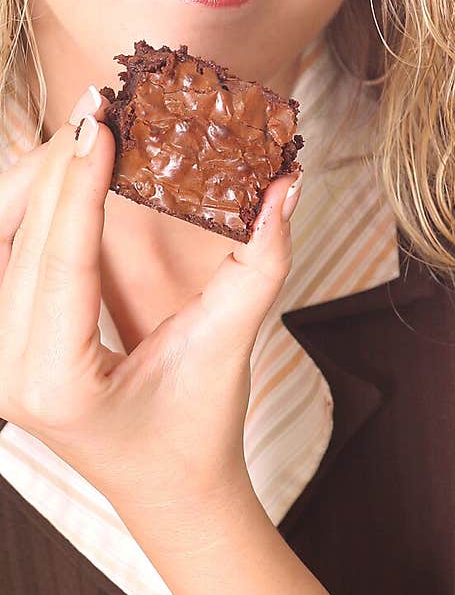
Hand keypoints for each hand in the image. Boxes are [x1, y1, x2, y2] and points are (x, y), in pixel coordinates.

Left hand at [0, 86, 303, 530]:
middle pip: (12, 242)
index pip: (57, 263)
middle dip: (55, 167)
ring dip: (29, 182)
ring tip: (83, 138)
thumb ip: (259, 261)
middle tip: (99, 110)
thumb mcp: (230, 343)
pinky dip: (19, 208)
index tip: (99, 120)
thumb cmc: (197, 426)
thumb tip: (286, 184)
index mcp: (57, 383)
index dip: (78, 185)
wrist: (165, 484)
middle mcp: (5, 374)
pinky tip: (58, 177)